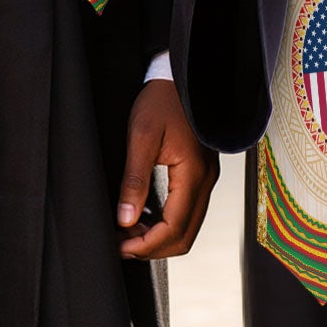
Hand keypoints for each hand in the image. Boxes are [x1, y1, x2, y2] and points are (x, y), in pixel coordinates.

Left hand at [116, 79, 217, 259]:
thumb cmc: (161, 101)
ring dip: (159, 237)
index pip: (174, 228)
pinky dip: (167, 224)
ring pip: (188, 227)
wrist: (179, 78)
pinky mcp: (200, 175)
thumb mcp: (141, 137)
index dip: (147, 245)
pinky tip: (144, 218)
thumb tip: (125, 220)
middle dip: (153, 247)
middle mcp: (206, 181)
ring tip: (128, 232)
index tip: (120, 247)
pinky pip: (188, 212)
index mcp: (193, 174)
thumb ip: (134, 180)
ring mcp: (206, 179)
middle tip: (122, 245)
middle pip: (184, 236)